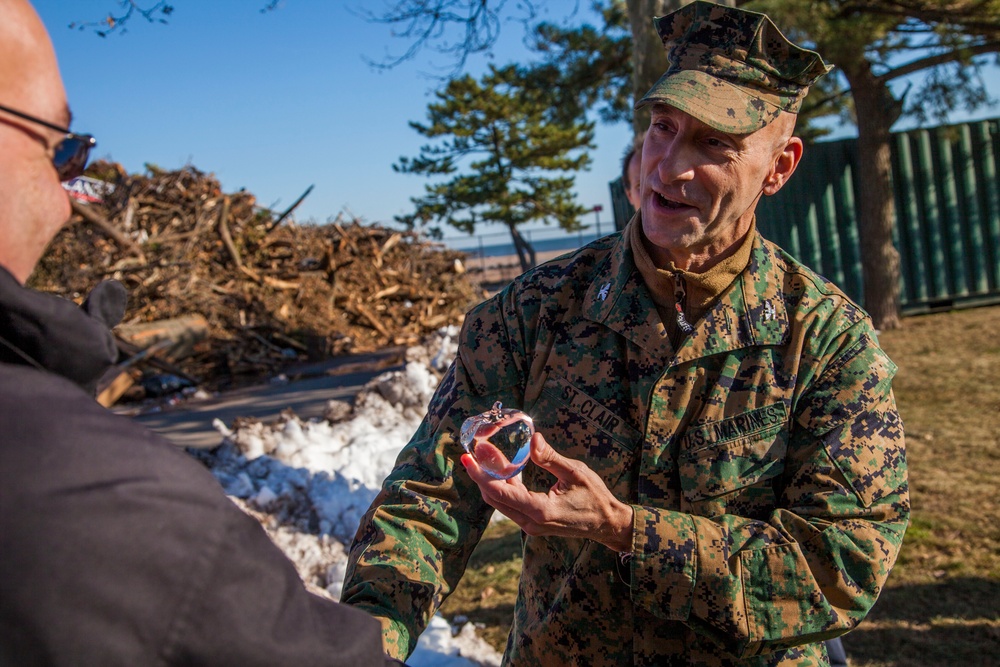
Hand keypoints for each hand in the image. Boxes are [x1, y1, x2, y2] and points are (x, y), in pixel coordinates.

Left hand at [461, 431, 633, 552]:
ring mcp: (531, 526)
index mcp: (540, 510)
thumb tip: (532, 439)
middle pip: (494, 499)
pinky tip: (506, 469)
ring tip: (486, 456)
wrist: (607, 524)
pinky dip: (504, 487)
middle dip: (480, 475)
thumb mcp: (576, 473)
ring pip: (501, 503)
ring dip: (491, 481)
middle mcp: (531, 522)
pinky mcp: (533, 524)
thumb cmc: (595, 498)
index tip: (468, 458)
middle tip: (472, 453)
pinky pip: (511, 505)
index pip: (500, 492)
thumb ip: (551, 458)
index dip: (480, 474)